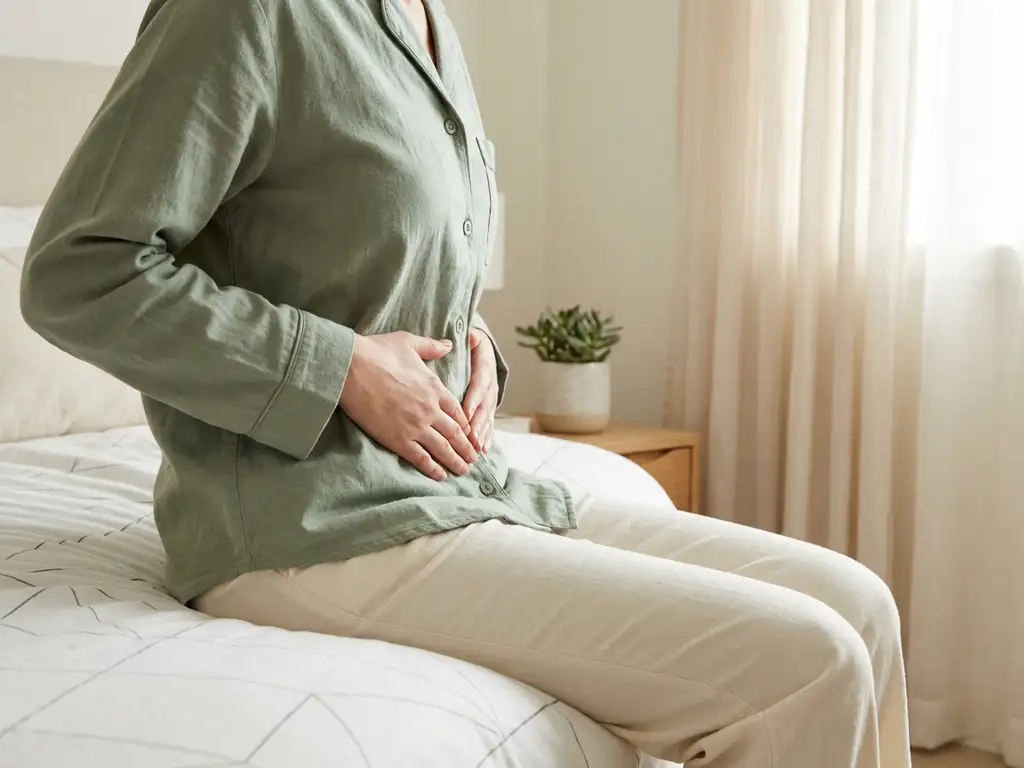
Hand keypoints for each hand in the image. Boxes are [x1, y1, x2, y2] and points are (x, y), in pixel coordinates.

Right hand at [338, 332, 477, 480]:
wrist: (351, 367)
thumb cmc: (378, 351)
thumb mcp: (409, 342)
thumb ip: (431, 346)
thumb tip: (449, 344)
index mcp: (435, 388)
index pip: (458, 412)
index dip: (466, 426)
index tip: (471, 435)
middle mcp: (430, 410)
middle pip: (455, 434)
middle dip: (466, 448)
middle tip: (473, 460)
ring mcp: (415, 426)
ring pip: (442, 448)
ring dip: (455, 461)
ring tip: (463, 471)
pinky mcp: (397, 438)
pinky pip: (420, 457)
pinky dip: (432, 468)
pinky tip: (440, 476)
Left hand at [462, 327, 498, 452]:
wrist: (480, 348)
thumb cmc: (469, 343)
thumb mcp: (470, 336)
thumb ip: (470, 338)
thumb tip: (471, 336)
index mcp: (485, 365)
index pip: (479, 384)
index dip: (474, 399)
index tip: (466, 413)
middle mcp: (491, 383)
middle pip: (485, 405)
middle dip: (478, 422)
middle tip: (470, 438)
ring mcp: (491, 397)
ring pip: (488, 416)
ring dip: (482, 432)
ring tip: (476, 447)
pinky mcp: (489, 407)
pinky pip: (489, 423)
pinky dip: (488, 436)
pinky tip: (485, 449)